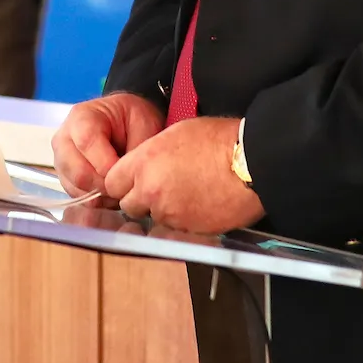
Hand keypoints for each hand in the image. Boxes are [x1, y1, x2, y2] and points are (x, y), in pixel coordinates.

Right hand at [52, 91, 163, 197]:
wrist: (122, 119)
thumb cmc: (130, 117)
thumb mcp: (142, 123)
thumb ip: (136, 149)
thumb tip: (128, 177)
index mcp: (82, 117)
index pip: (86, 143)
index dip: (107, 164)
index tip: (126, 172)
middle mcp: (64, 138)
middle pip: (78, 172)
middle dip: (105, 185)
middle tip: (125, 185)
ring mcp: (61, 158)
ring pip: (75, 187)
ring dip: (101, 194)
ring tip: (120, 188)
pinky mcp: (64, 175)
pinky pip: (76, 195)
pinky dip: (95, 198)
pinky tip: (110, 191)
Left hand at [105, 115, 264, 234]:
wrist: (251, 163)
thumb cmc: (220, 141)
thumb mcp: (176, 133)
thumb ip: (150, 154)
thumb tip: (144, 167)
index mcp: (144, 163)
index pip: (111, 183)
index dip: (122, 183)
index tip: (131, 181)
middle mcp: (151, 191)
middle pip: (128, 206)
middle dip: (140, 200)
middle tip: (159, 189)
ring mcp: (169, 213)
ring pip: (153, 218)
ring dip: (162, 210)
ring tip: (186, 195)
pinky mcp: (188, 230)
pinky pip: (175, 228)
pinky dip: (183, 220)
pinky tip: (199, 205)